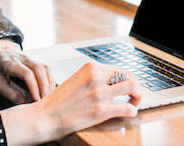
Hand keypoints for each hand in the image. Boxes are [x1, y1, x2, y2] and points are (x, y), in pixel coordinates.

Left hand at [0, 39, 56, 103]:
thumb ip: (9, 92)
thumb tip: (23, 102)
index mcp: (10, 63)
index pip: (27, 73)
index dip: (34, 87)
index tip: (37, 99)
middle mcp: (21, 58)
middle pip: (39, 68)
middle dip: (45, 85)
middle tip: (46, 100)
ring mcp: (29, 58)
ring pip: (45, 67)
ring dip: (50, 82)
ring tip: (49, 96)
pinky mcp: (33, 61)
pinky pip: (45, 68)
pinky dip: (50, 78)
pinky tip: (49, 89)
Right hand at [1, 61, 142, 144]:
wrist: (46, 116)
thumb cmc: (59, 101)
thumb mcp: (77, 80)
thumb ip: (93, 77)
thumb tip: (111, 81)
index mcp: (90, 68)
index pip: (119, 69)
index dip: (127, 79)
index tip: (127, 87)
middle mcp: (96, 77)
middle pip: (129, 76)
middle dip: (136, 86)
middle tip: (134, 95)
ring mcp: (98, 93)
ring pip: (133, 87)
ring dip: (138, 96)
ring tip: (134, 102)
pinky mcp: (100, 111)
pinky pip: (127, 108)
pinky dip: (133, 111)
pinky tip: (128, 113)